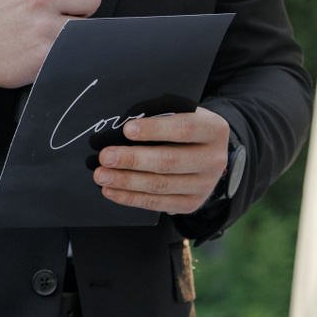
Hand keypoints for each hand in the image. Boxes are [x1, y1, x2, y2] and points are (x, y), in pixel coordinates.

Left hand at [91, 108, 229, 213]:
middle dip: (133, 159)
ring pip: (160, 185)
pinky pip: (157, 203)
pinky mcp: (192, 203)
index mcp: (214, 130)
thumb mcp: (185, 113)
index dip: (155, 129)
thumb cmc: (188, 127)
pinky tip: (111, 190)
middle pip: (169, 161)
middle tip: (105, 156)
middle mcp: (213, 160)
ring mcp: (204, 185)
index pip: (184, 129)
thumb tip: (124, 124)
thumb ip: (163, 114)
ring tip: (102, 175)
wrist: (210, 154)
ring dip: (126, 181)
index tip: (127, 130)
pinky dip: (131, 198)